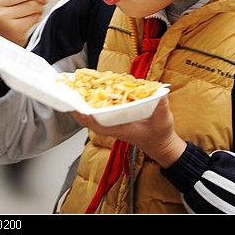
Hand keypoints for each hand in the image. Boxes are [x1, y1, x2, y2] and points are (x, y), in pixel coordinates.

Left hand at [72, 95, 186, 167]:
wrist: (161, 144)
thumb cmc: (160, 136)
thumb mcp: (163, 122)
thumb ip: (162, 109)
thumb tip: (160, 96)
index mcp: (122, 129)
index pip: (100, 126)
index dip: (88, 118)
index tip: (79, 109)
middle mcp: (115, 126)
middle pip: (91, 120)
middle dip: (80, 109)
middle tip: (71, 94)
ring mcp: (115, 123)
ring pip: (94, 116)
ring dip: (85, 104)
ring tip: (77, 90)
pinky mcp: (117, 119)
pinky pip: (102, 111)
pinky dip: (95, 102)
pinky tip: (92, 91)